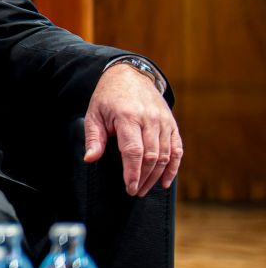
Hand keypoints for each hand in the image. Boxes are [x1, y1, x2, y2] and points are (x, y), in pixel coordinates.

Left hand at [84, 63, 182, 194]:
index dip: (133, 172)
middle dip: (144, 178)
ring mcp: (163, 121)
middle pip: (151, 156)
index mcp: (127, 117)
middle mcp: (149, 119)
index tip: (130, 188)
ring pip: (165, 154)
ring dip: (157, 175)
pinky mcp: (171, 123)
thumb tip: (90, 159)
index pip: (133, 151)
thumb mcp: (94, 114)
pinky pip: (177, 149)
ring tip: (146, 188)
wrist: (130, 75)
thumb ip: (94, 138)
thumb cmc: (108, 97)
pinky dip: (174, 166)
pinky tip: (165, 181)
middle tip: (135, 192)